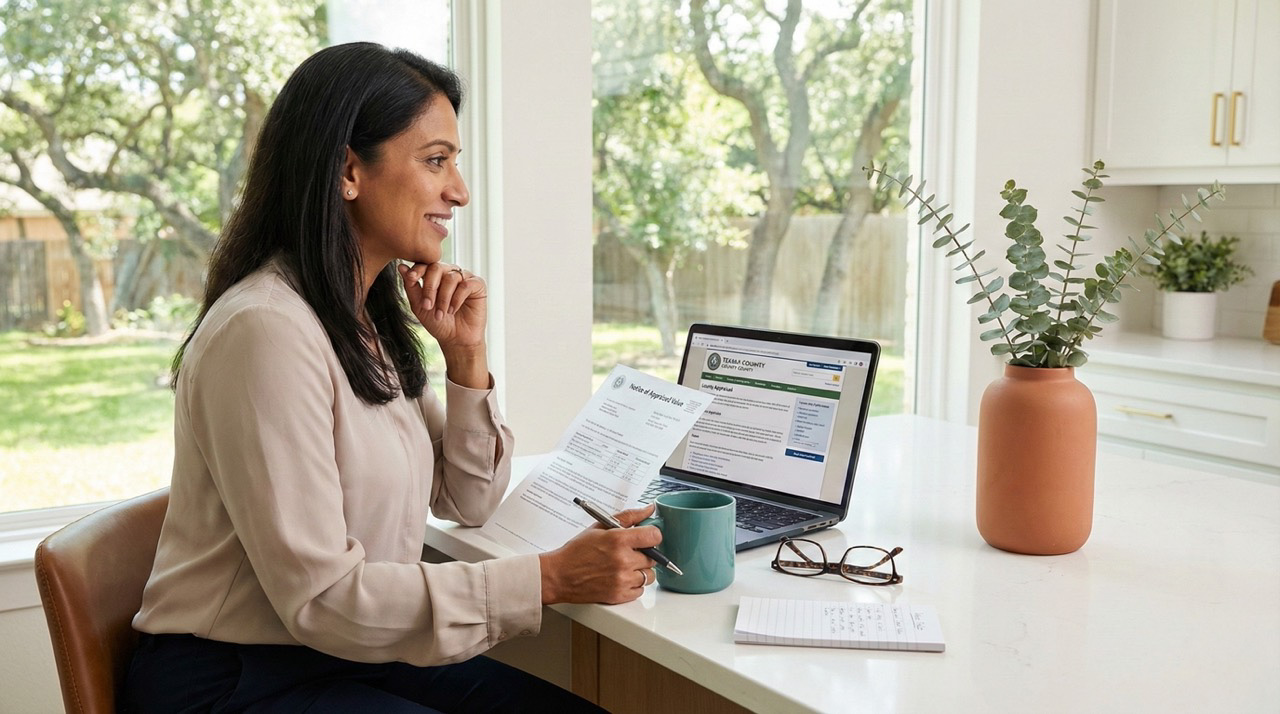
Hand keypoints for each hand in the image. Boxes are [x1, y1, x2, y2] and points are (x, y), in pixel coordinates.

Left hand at [398, 261, 486, 349]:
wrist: (455, 339)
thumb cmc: (437, 323)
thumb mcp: (419, 305)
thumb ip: (411, 286)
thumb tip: (401, 266)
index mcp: (435, 275)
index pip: (425, 264)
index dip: (418, 270)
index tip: (411, 278)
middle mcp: (450, 273)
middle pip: (437, 267)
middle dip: (430, 287)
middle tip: (427, 306)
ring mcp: (464, 277)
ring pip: (451, 278)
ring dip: (443, 298)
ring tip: (441, 314)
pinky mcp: (478, 285)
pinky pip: (466, 285)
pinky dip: (457, 299)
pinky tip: (453, 310)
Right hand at [538, 504, 659, 604]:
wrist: (558, 575)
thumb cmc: (576, 551)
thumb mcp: (599, 527)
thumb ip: (628, 517)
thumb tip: (649, 508)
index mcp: (618, 540)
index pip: (654, 536)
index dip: (651, 535)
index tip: (646, 537)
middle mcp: (623, 560)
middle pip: (653, 557)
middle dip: (643, 554)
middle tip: (628, 553)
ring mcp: (622, 580)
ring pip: (649, 576)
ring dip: (640, 571)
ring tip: (623, 567)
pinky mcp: (619, 596)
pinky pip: (640, 590)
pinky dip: (633, 585)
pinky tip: (620, 578)